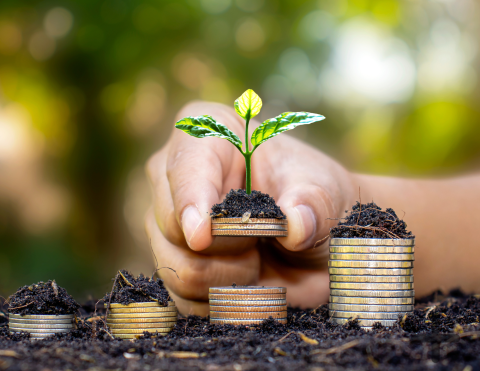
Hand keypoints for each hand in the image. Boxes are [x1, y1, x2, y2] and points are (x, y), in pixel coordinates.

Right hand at [145, 101, 357, 314]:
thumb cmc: (314, 198)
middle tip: (264, 238)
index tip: (203, 236)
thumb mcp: (323, 191)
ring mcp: (171, 224)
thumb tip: (295, 224)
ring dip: (229, 276)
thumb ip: (312, 204)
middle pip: (174, 225)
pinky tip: (246, 280)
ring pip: (177, 267)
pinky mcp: (175, 263)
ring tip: (258, 258)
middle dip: (228, 245)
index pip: (186, 167)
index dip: (192, 200)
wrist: (316, 238)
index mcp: (208, 139)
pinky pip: (183, 297)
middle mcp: (178, 180)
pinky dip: (222, 299)